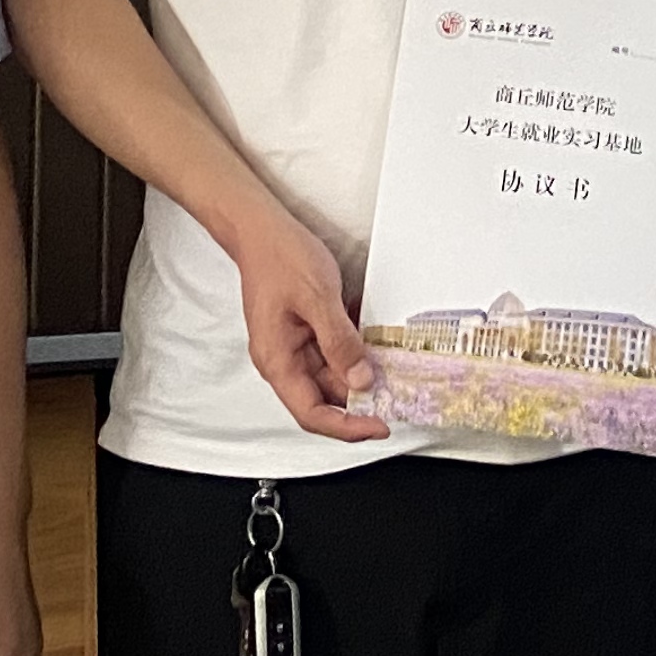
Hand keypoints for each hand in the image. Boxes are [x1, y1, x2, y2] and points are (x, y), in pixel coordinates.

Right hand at [227, 205, 389, 442]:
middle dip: (359, 401)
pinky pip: (331, 352)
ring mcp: (292, 346)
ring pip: (331, 375)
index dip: (347, 427)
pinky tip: (373, 341)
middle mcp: (282, 360)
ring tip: (391, 369)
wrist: (260, 228)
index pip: (312, 414)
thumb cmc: (279, 257)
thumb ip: (340, 342)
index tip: (379, 425)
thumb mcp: (317, 298)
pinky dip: (353, 352)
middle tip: (395, 395)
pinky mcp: (303, 331)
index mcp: (278, 361)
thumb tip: (361, 380)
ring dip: (359, 374)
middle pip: (324, 398)